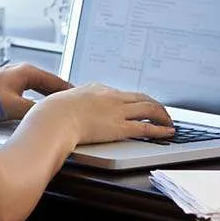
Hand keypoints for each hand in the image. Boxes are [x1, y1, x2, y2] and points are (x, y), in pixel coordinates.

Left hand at [0, 63, 73, 120]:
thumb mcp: (16, 107)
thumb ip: (37, 110)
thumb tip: (50, 115)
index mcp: (26, 71)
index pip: (55, 80)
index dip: (69, 91)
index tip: (79, 98)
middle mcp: (20, 71)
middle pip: (47, 82)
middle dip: (59, 94)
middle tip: (72, 104)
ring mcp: (12, 77)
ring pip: (37, 86)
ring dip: (47, 96)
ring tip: (58, 107)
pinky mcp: (5, 85)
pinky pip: (28, 90)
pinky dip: (36, 98)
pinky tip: (37, 106)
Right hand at [28, 83, 175, 144]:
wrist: (53, 119)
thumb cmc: (50, 114)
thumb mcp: (58, 102)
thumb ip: (66, 105)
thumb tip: (60, 110)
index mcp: (95, 89)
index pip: (120, 93)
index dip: (132, 100)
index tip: (136, 105)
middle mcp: (110, 96)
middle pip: (140, 97)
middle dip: (153, 104)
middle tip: (161, 111)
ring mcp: (117, 111)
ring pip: (149, 108)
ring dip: (162, 115)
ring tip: (169, 121)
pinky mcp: (120, 127)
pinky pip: (146, 127)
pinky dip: (160, 129)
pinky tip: (167, 132)